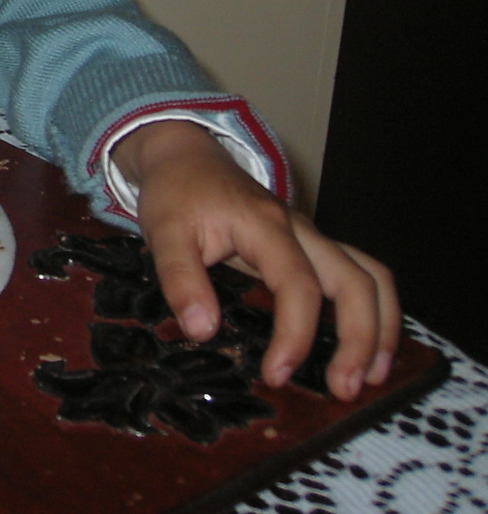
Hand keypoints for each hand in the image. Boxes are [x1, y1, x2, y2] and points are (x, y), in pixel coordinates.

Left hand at [113, 120, 399, 400]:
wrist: (184, 156)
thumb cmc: (176, 192)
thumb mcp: (163, 232)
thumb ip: (180, 279)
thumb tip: (203, 331)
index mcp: (266, 226)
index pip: (299, 284)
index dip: (295, 334)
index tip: (276, 375)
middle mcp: (301, 231)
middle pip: (356, 280)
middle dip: (361, 338)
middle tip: (345, 389)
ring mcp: (310, 238)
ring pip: (370, 276)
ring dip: (381, 327)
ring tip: (372, 377)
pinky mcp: (310, 248)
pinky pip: (357, 276)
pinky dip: (371, 313)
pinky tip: (363, 350)